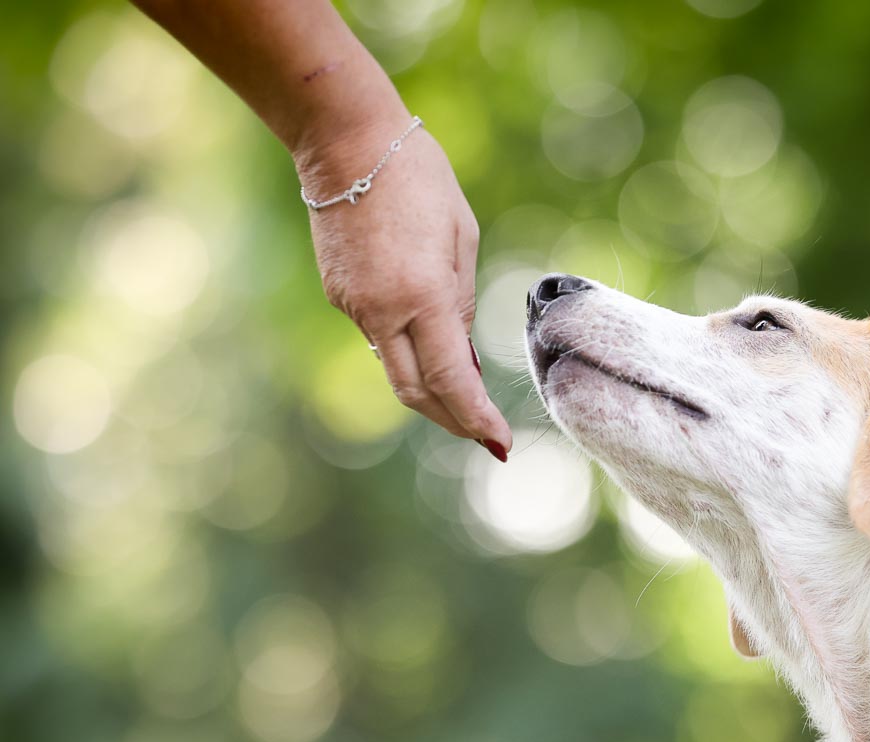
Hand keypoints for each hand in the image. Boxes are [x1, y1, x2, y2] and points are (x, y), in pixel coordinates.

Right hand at [293, 108, 511, 458]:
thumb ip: (461, 303)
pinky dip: (409, 353)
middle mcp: (381, 311)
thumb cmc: (419, 177)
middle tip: (484, 434)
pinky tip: (430, 348)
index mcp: (422, 296)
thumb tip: (460, 355)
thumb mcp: (460, 237)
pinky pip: (379, 338)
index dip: (477, 419)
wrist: (347, 140)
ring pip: (396, 368)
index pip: (452, 381)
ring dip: (432, 389)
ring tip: (467, 398)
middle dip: (453, 420)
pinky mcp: (338, 295)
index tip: (500, 443)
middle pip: (417, 393)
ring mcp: (353, 306)